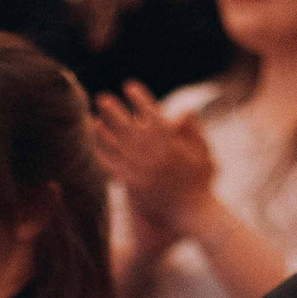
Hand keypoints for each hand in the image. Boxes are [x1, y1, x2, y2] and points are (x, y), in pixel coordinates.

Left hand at [89, 83, 214, 232]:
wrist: (192, 211)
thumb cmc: (201, 181)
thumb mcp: (203, 151)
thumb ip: (193, 130)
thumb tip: (185, 110)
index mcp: (169, 140)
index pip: (150, 111)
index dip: (139, 97)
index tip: (130, 86)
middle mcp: (151, 151)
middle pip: (126, 124)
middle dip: (113, 109)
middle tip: (102, 97)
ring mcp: (139, 167)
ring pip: (115, 143)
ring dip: (102, 130)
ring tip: (93, 119)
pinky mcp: (131, 183)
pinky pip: (111, 165)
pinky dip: (102, 153)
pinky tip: (95, 146)